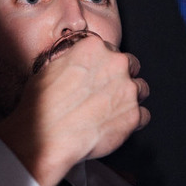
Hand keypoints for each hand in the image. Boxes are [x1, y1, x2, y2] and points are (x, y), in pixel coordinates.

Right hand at [0, 34, 149, 185]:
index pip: (110, 50)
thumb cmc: (42, 107)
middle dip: (122, 77)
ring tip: (112, 110)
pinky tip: (116, 126)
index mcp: (94, 48)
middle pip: (131, 65)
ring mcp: (127, 90)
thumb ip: (73, 62)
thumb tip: (78, 67)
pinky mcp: (134, 115)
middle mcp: (115, 64)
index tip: (100, 74)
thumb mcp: (50, 69)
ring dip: (130, 98)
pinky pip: (143, 116)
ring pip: (141, 89)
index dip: (105, 64)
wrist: (46, 137)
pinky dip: (133, 121)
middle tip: (107, 92)